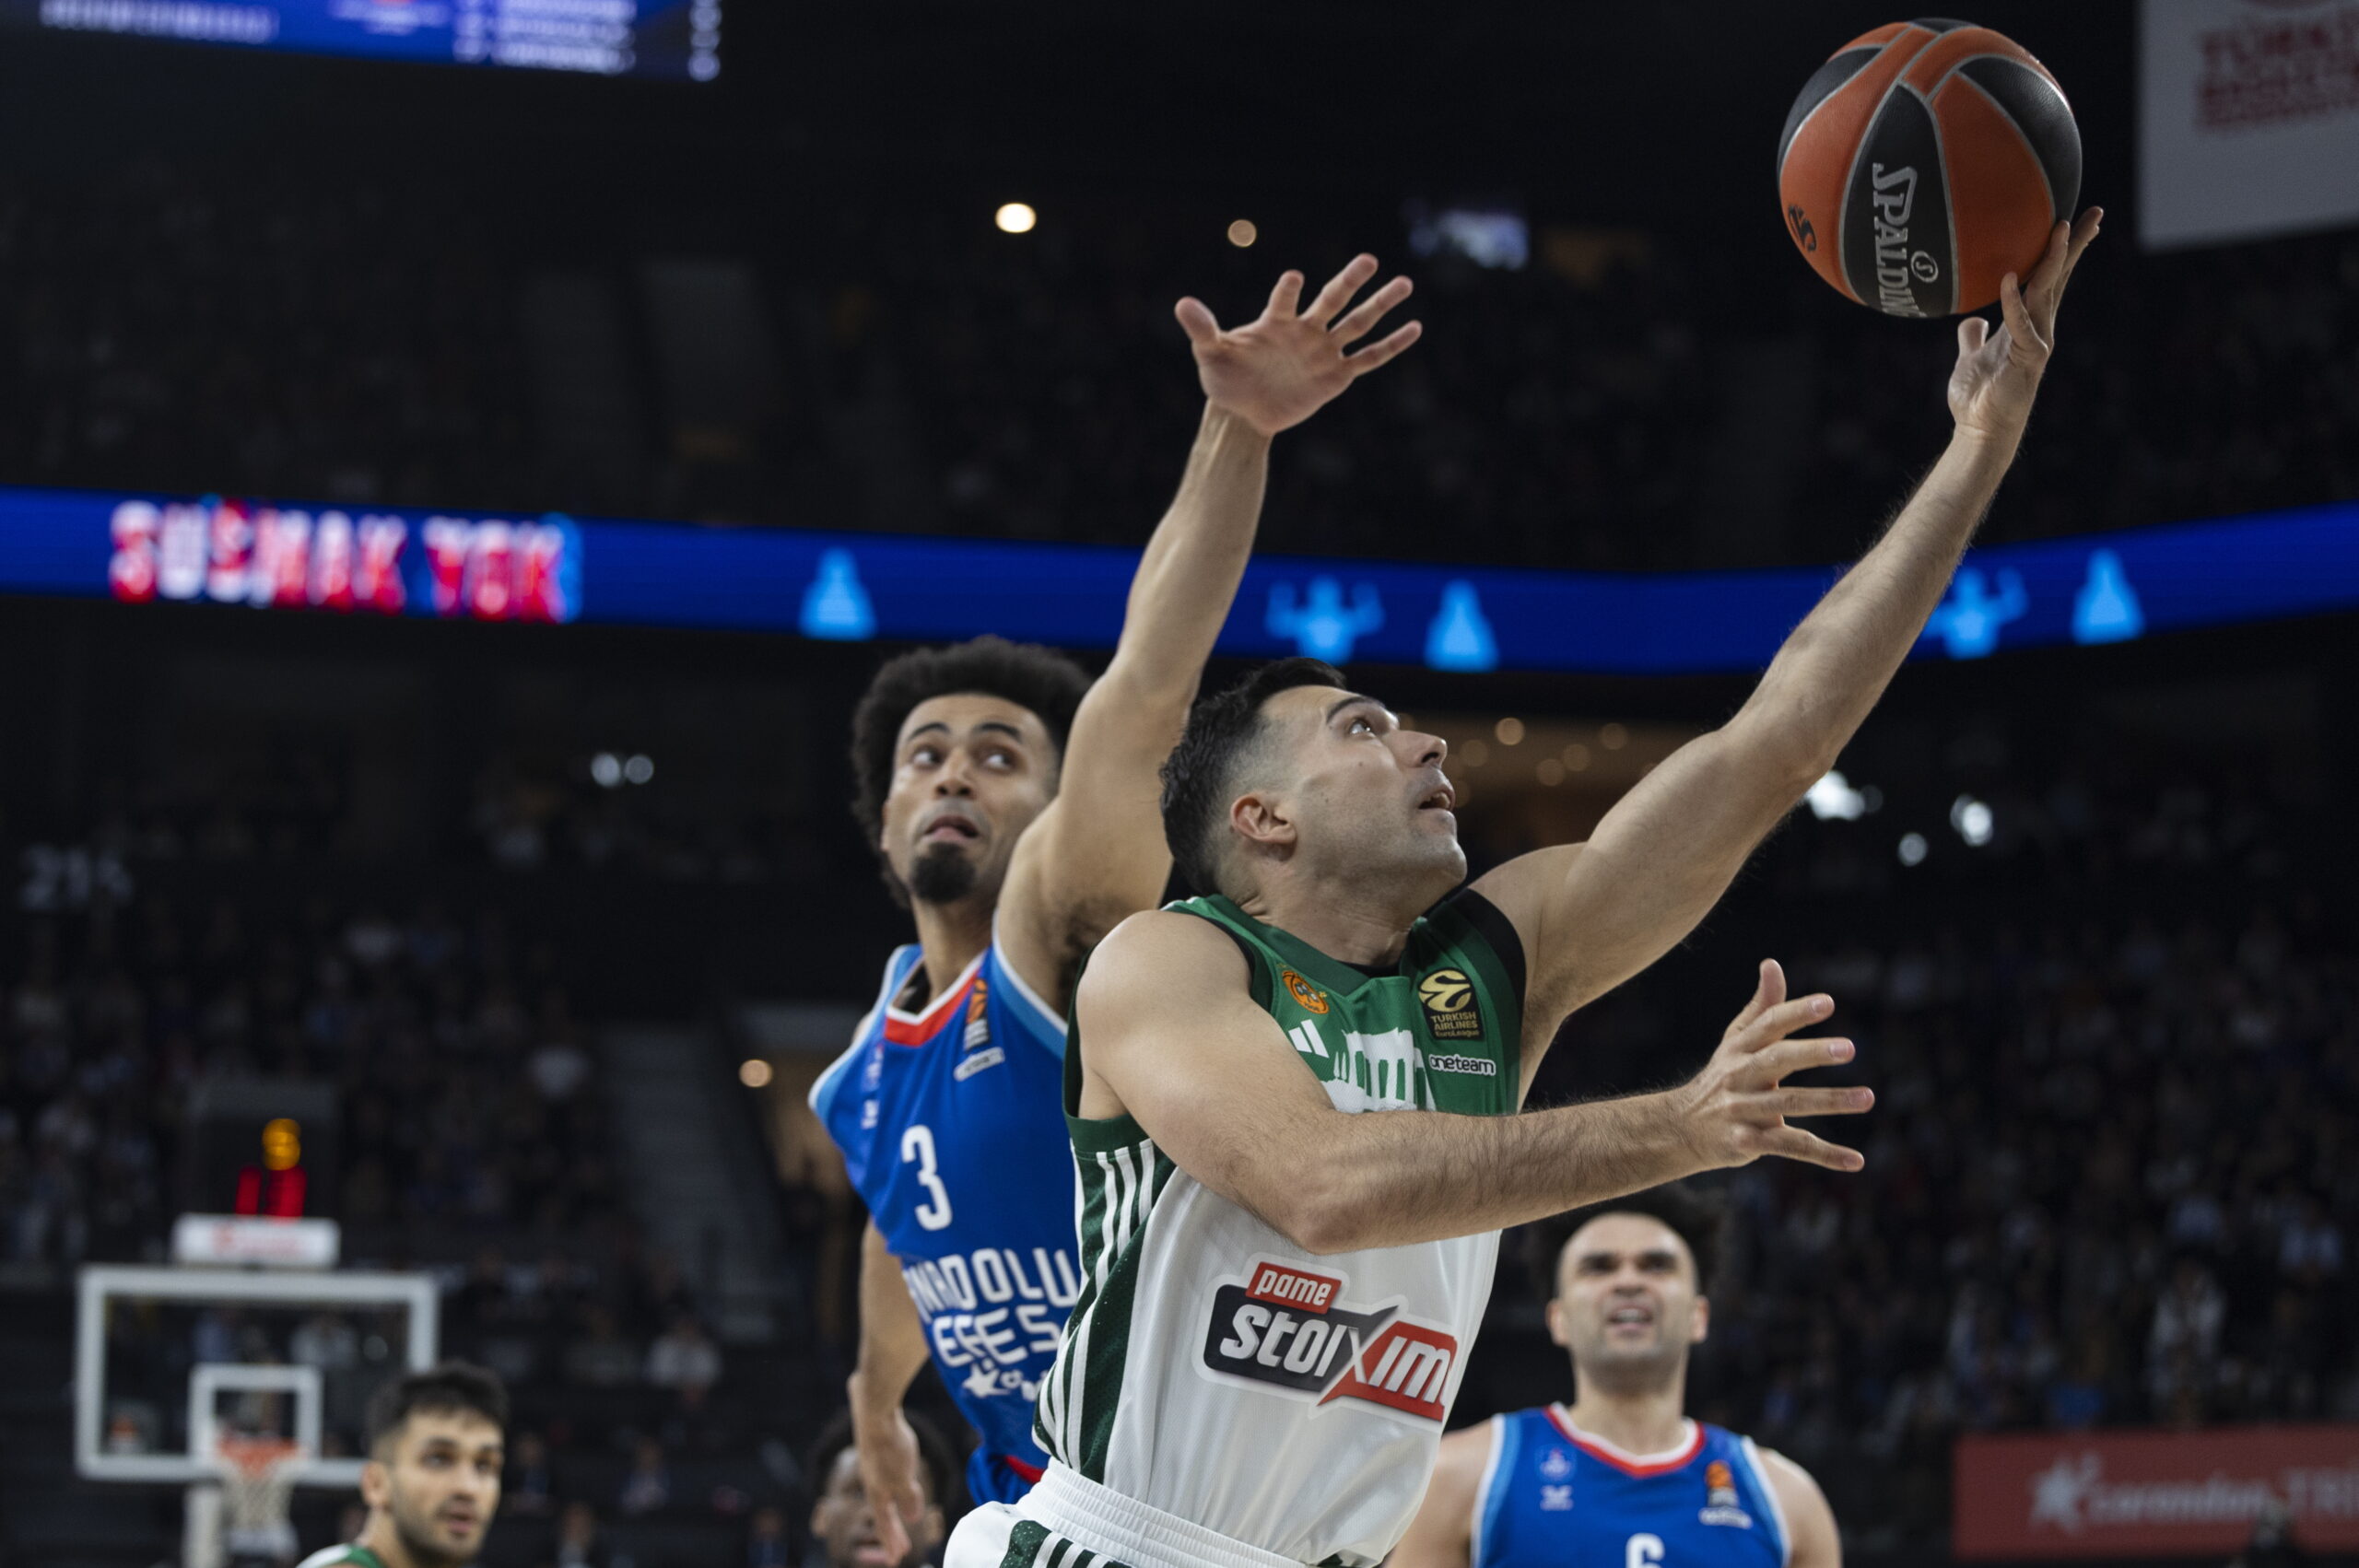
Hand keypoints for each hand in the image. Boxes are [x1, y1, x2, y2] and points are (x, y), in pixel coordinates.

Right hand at [847, 1382, 925, 1561]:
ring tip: (897, 1520)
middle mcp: (872, 1481)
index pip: (885, 1524)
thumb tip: (914, 1518)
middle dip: (891, 1532)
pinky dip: (890, 1489)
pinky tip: (895, 1482)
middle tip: (898, 1551)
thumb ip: (909, 1498)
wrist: (874, 1409)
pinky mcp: (877, 1449)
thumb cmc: (889, 1446)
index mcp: (877, 1492)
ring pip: (882, 1495)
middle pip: (882, 1512)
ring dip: (890, 1511)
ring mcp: (872, 1465)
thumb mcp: (904, 1477)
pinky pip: (883, 1477)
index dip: (892, 1541)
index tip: (897, 1559)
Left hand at [1176, 254, 1420, 435]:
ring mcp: (1324, 352)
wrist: (1242, 413)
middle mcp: (1305, 331)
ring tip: (1405, 283)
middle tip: (1369, 260)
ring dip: (1381, 304)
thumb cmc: (1225, 380)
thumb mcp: (1210, 354)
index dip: (1288, 290)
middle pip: (1333, 300)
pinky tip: (1414, 328)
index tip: (1294, 279)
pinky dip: (1391, 345)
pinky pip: (1369, 358)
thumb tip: (1182, 304)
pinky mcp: (1337, 376)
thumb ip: (1202, 329)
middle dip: (1350, 281)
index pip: (1285, 300)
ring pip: (1358, 323)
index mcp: (1276, 322)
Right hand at [1673, 959, 1871, 1172]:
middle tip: (1851, 1048)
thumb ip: (1761, 1007)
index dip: (1797, 1013)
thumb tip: (1772, 963)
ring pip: (1789, 1104)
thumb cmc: (1720, 1078)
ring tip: (1868, 1097)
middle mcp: (1739, 1076)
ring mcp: (1742, 1110)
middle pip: (1777, 1060)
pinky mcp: (1748, 1143)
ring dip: (1829, 1100)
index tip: (1828, 1003)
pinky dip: (1825, 1154)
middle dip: (1811, 1053)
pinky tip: (1857, 1160)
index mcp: (1739, 1048)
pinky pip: (1791, 1147)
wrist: (1679, 1128)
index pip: (1768, 1025)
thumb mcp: (1735, 1042)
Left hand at [1948, 207, 2101, 441]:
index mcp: (2027, 322)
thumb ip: (1975, 336)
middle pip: (2059, 277)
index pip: (2047, 278)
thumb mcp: (1972, 357)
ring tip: (2060, 227)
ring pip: (2047, 291)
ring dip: (2053, 259)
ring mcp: (2037, 340)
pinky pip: (2020, 324)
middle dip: (2075, 245)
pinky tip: (2007, 279)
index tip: (2071, 221)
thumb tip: (1973, 320)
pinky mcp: (2029, 359)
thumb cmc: (1979, 396)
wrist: (1980, 429)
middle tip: (2094, 213)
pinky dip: (2012, 302)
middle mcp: (2038, 327)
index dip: (2060, 250)